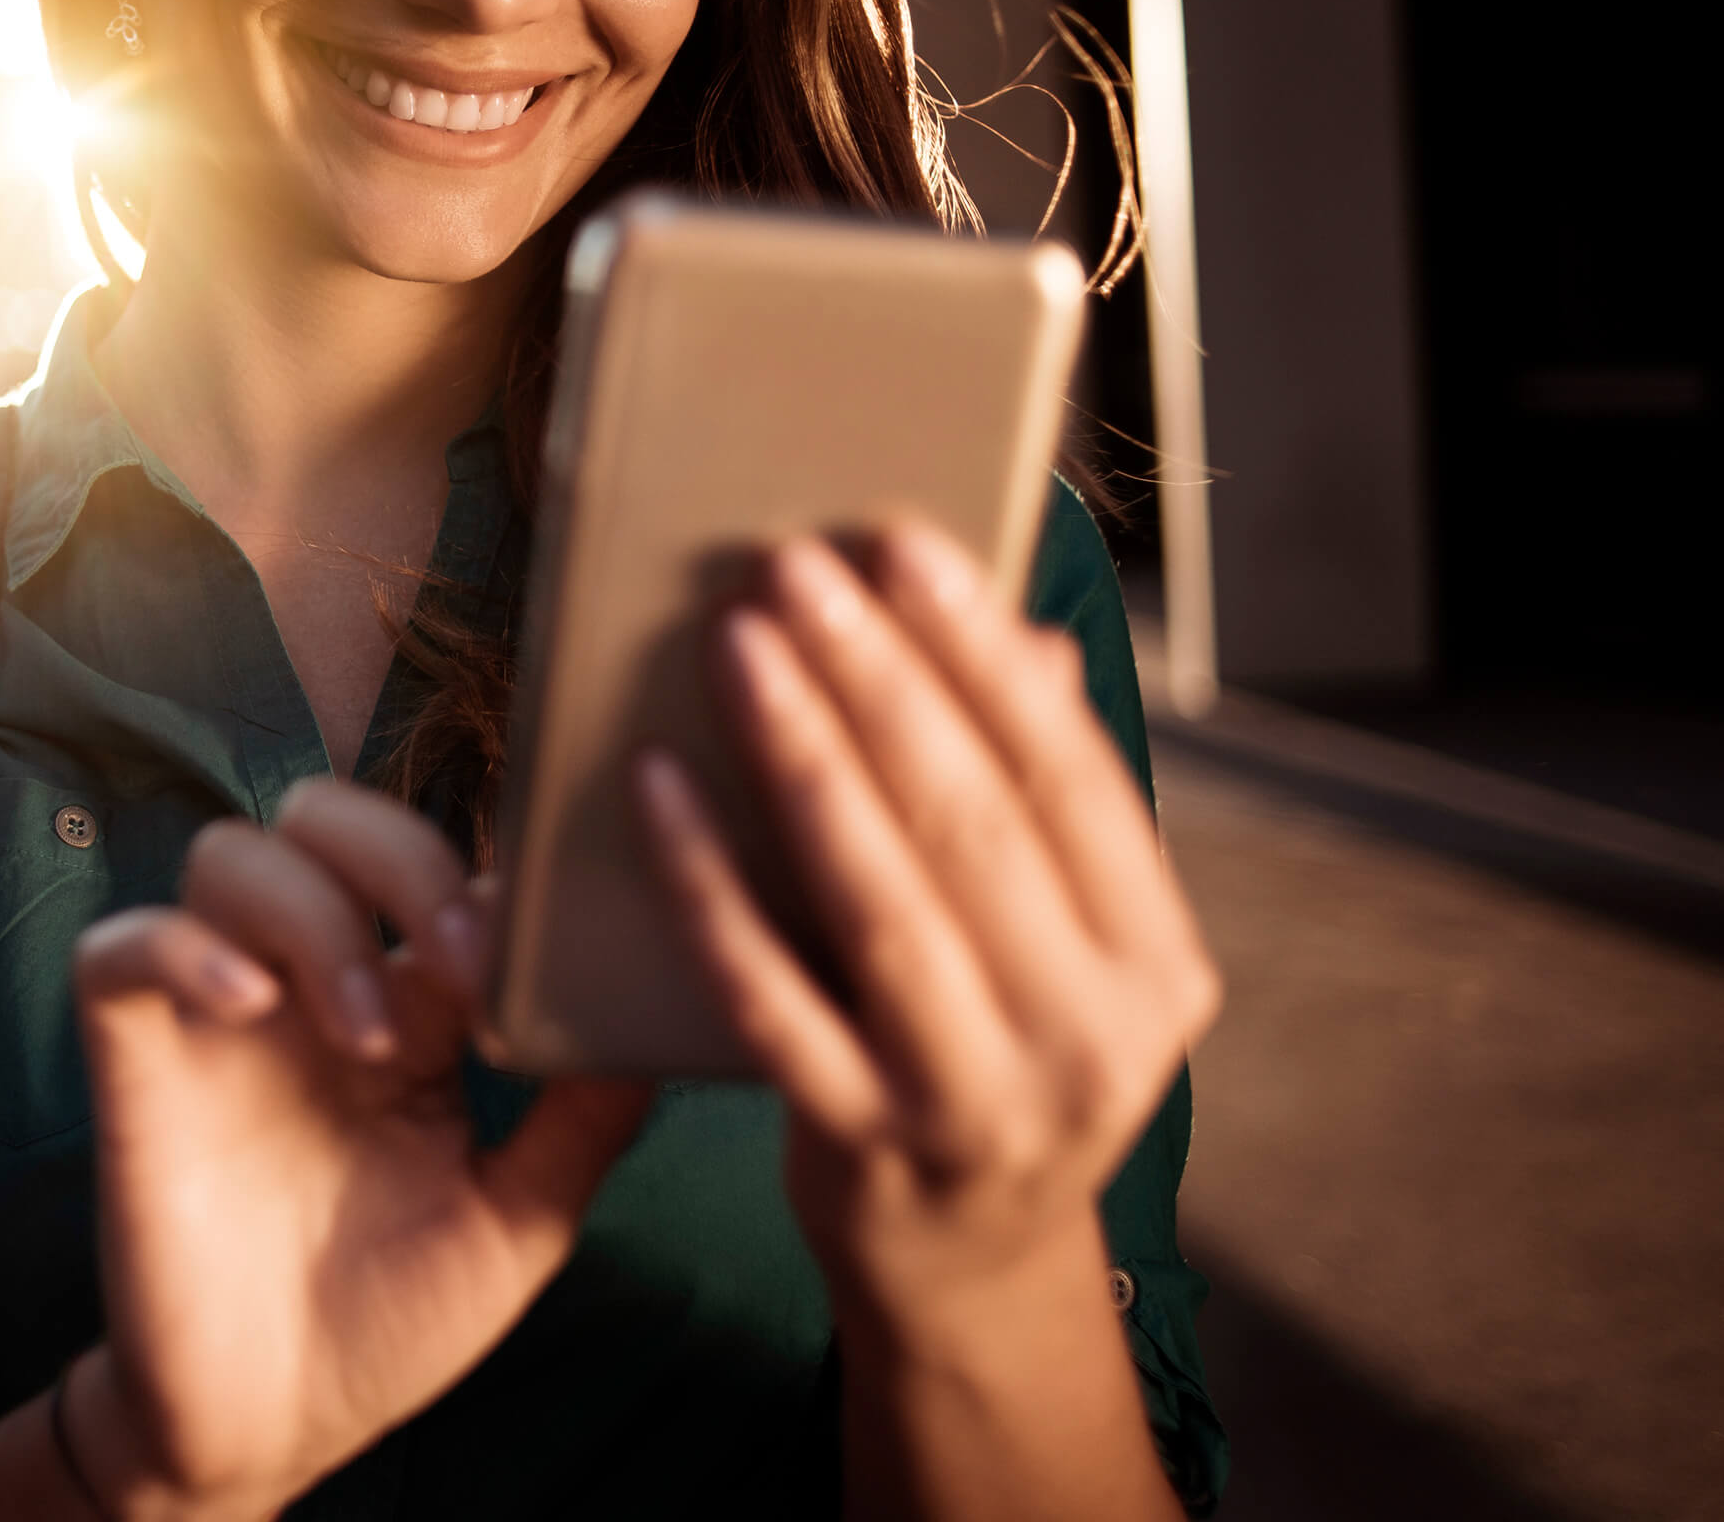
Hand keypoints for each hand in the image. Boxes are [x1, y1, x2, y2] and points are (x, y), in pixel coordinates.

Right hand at [69, 781, 652, 1519]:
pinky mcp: (135, 1059)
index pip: (436, 863)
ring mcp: (216, 1015)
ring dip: (314, 916)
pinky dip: (182, 949)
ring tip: (370, 1036)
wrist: (275, 1426)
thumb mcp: (518, 1221)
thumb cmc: (392, 1321)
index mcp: (407, 1005)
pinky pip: (120, 947)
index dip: (490, 871)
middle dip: (403, 858)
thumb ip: (583, 1119)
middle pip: (327, 815)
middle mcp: (307, 985)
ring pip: (231, 854)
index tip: (547, 945)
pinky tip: (252, 1009)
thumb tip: (662, 1015)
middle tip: (465, 963)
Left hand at [636, 520, 1219, 1347]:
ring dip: (800, 755)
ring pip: (876, 901)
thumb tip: (1020, 632)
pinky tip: (654, 788)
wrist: (965, 1266)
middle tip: (794, 565)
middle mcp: (1088, 1042)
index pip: (1071, 781)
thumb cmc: (1000, 1057)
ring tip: (737, 643)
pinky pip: (764, 991)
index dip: (985, 655)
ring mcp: (974, 1103)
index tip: (907, 546)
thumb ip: (1042, 807)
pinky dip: (705, 883)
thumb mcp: (1060, 949)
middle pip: (970, 825)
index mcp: (1157, 969)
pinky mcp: (858, 1144)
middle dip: (879, 679)